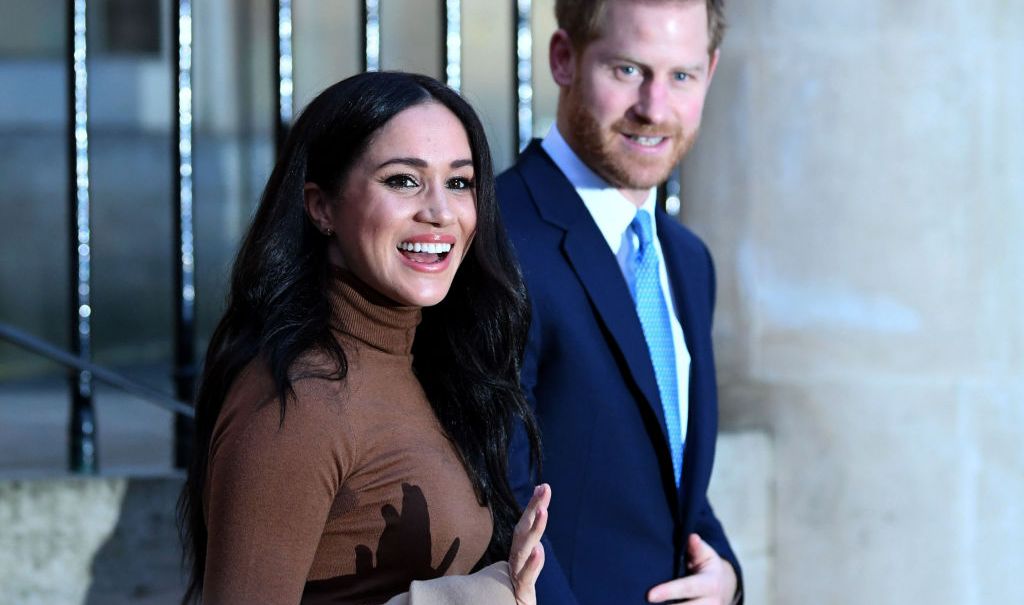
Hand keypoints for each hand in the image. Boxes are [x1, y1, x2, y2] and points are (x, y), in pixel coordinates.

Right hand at [508, 484, 550, 604]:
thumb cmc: (515, 596)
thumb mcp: (526, 574)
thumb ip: (531, 558)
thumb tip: (538, 543)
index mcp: (518, 555)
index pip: (526, 526)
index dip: (533, 506)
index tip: (543, 486)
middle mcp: (516, 561)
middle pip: (524, 531)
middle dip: (534, 508)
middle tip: (544, 488)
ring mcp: (517, 575)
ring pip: (524, 548)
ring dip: (535, 529)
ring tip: (543, 510)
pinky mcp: (522, 592)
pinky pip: (526, 575)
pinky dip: (533, 563)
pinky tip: (539, 550)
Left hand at [647, 533, 737, 603]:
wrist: (725, 589)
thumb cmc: (708, 568)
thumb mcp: (706, 555)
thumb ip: (697, 548)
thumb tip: (692, 538)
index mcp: (710, 584)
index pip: (687, 588)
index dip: (668, 592)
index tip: (650, 595)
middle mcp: (712, 603)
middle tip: (641, 604)